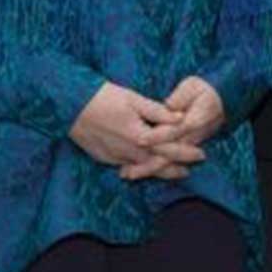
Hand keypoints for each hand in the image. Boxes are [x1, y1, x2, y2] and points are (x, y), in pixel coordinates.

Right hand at [70, 81, 201, 178]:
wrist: (70, 106)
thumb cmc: (103, 97)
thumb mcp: (133, 99)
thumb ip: (158, 111)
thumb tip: (180, 118)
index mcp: (140, 136)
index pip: (169, 148)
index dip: (186, 152)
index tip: (200, 154)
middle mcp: (129, 151)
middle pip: (159, 164)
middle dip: (176, 167)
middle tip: (190, 169)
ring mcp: (116, 158)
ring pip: (143, 169)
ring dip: (160, 171)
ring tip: (174, 173)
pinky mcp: (105, 158)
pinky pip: (127, 167)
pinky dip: (139, 169)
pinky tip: (144, 168)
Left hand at [119, 76, 225, 180]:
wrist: (221, 102)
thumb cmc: (202, 92)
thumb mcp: (192, 87)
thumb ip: (180, 98)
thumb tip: (168, 106)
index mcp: (194, 120)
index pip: (174, 131)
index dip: (157, 136)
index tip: (141, 140)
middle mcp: (191, 138)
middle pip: (169, 154)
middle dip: (149, 163)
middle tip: (128, 169)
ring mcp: (188, 146)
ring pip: (168, 162)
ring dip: (148, 169)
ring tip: (127, 174)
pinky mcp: (185, 150)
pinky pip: (168, 162)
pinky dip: (153, 168)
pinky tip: (135, 171)